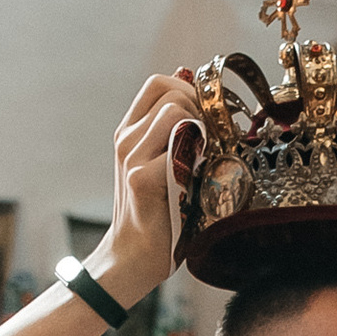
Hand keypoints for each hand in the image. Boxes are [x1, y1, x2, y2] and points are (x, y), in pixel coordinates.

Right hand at [94, 72, 201, 308]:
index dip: (188, 89)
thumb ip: (175, 130)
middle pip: (171, 92)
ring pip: (175, 113)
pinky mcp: (141, 179)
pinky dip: (195, 160)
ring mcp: (131, 157)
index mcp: (130, 131)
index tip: (206, 117)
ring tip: (202, 160)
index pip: (159, 83)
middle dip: (200, 109)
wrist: (133, 255)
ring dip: (199, 131)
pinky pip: (178, 150)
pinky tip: (196, 181)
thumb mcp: (162, 164)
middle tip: (210, 141)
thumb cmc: (159, 211)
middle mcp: (127, 139)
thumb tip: (191, 81)